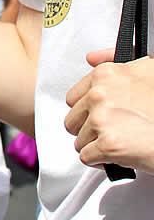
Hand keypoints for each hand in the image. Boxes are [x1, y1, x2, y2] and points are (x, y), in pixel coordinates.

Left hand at [64, 47, 153, 172]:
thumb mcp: (147, 69)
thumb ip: (114, 60)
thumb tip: (91, 58)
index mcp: (105, 75)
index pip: (74, 99)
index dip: (88, 111)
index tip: (102, 117)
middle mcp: (99, 95)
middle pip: (73, 120)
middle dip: (90, 130)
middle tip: (113, 133)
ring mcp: (102, 120)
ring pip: (79, 140)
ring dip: (96, 146)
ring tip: (120, 143)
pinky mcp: (109, 145)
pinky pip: (87, 157)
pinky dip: (101, 162)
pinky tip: (117, 157)